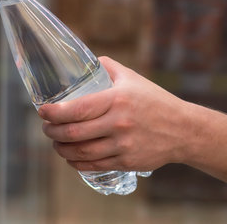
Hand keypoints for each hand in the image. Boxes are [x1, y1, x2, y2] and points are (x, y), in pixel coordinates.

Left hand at [39, 56, 190, 172]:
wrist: (183, 129)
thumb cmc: (155, 101)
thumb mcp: (133, 78)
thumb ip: (108, 67)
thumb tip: (87, 61)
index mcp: (117, 100)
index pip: (77, 109)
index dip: (54, 112)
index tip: (43, 111)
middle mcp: (118, 124)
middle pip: (74, 133)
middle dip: (52, 132)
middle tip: (46, 128)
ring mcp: (123, 145)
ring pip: (81, 153)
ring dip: (61, 149)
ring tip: (55, 142)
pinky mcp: (127, 162)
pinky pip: (94, 165)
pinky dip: (76, 163)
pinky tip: (70, 157)